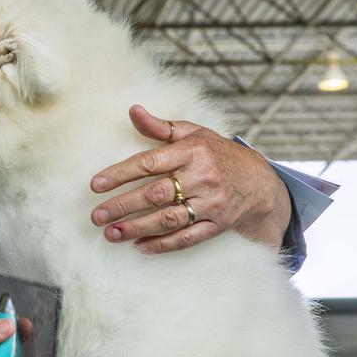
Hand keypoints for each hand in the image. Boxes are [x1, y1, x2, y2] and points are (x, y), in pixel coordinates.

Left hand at [89, 104, 291, 254]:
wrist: (260, 182)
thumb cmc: (217, 154)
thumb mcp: (193, 133)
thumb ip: (160, 126)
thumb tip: (132, 110)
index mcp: (193, 151)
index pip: (149, 163)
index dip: (120, 174)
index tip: (96, 185)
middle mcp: (202, 177)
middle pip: (155, 193)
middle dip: (122, 206)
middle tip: (96, 215)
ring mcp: (211, 203)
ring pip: (168, 219)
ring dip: (137, 228)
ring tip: (110, 233)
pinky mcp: (218, 225)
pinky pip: (187, 238)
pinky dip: (162, 244)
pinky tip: (139, 246)